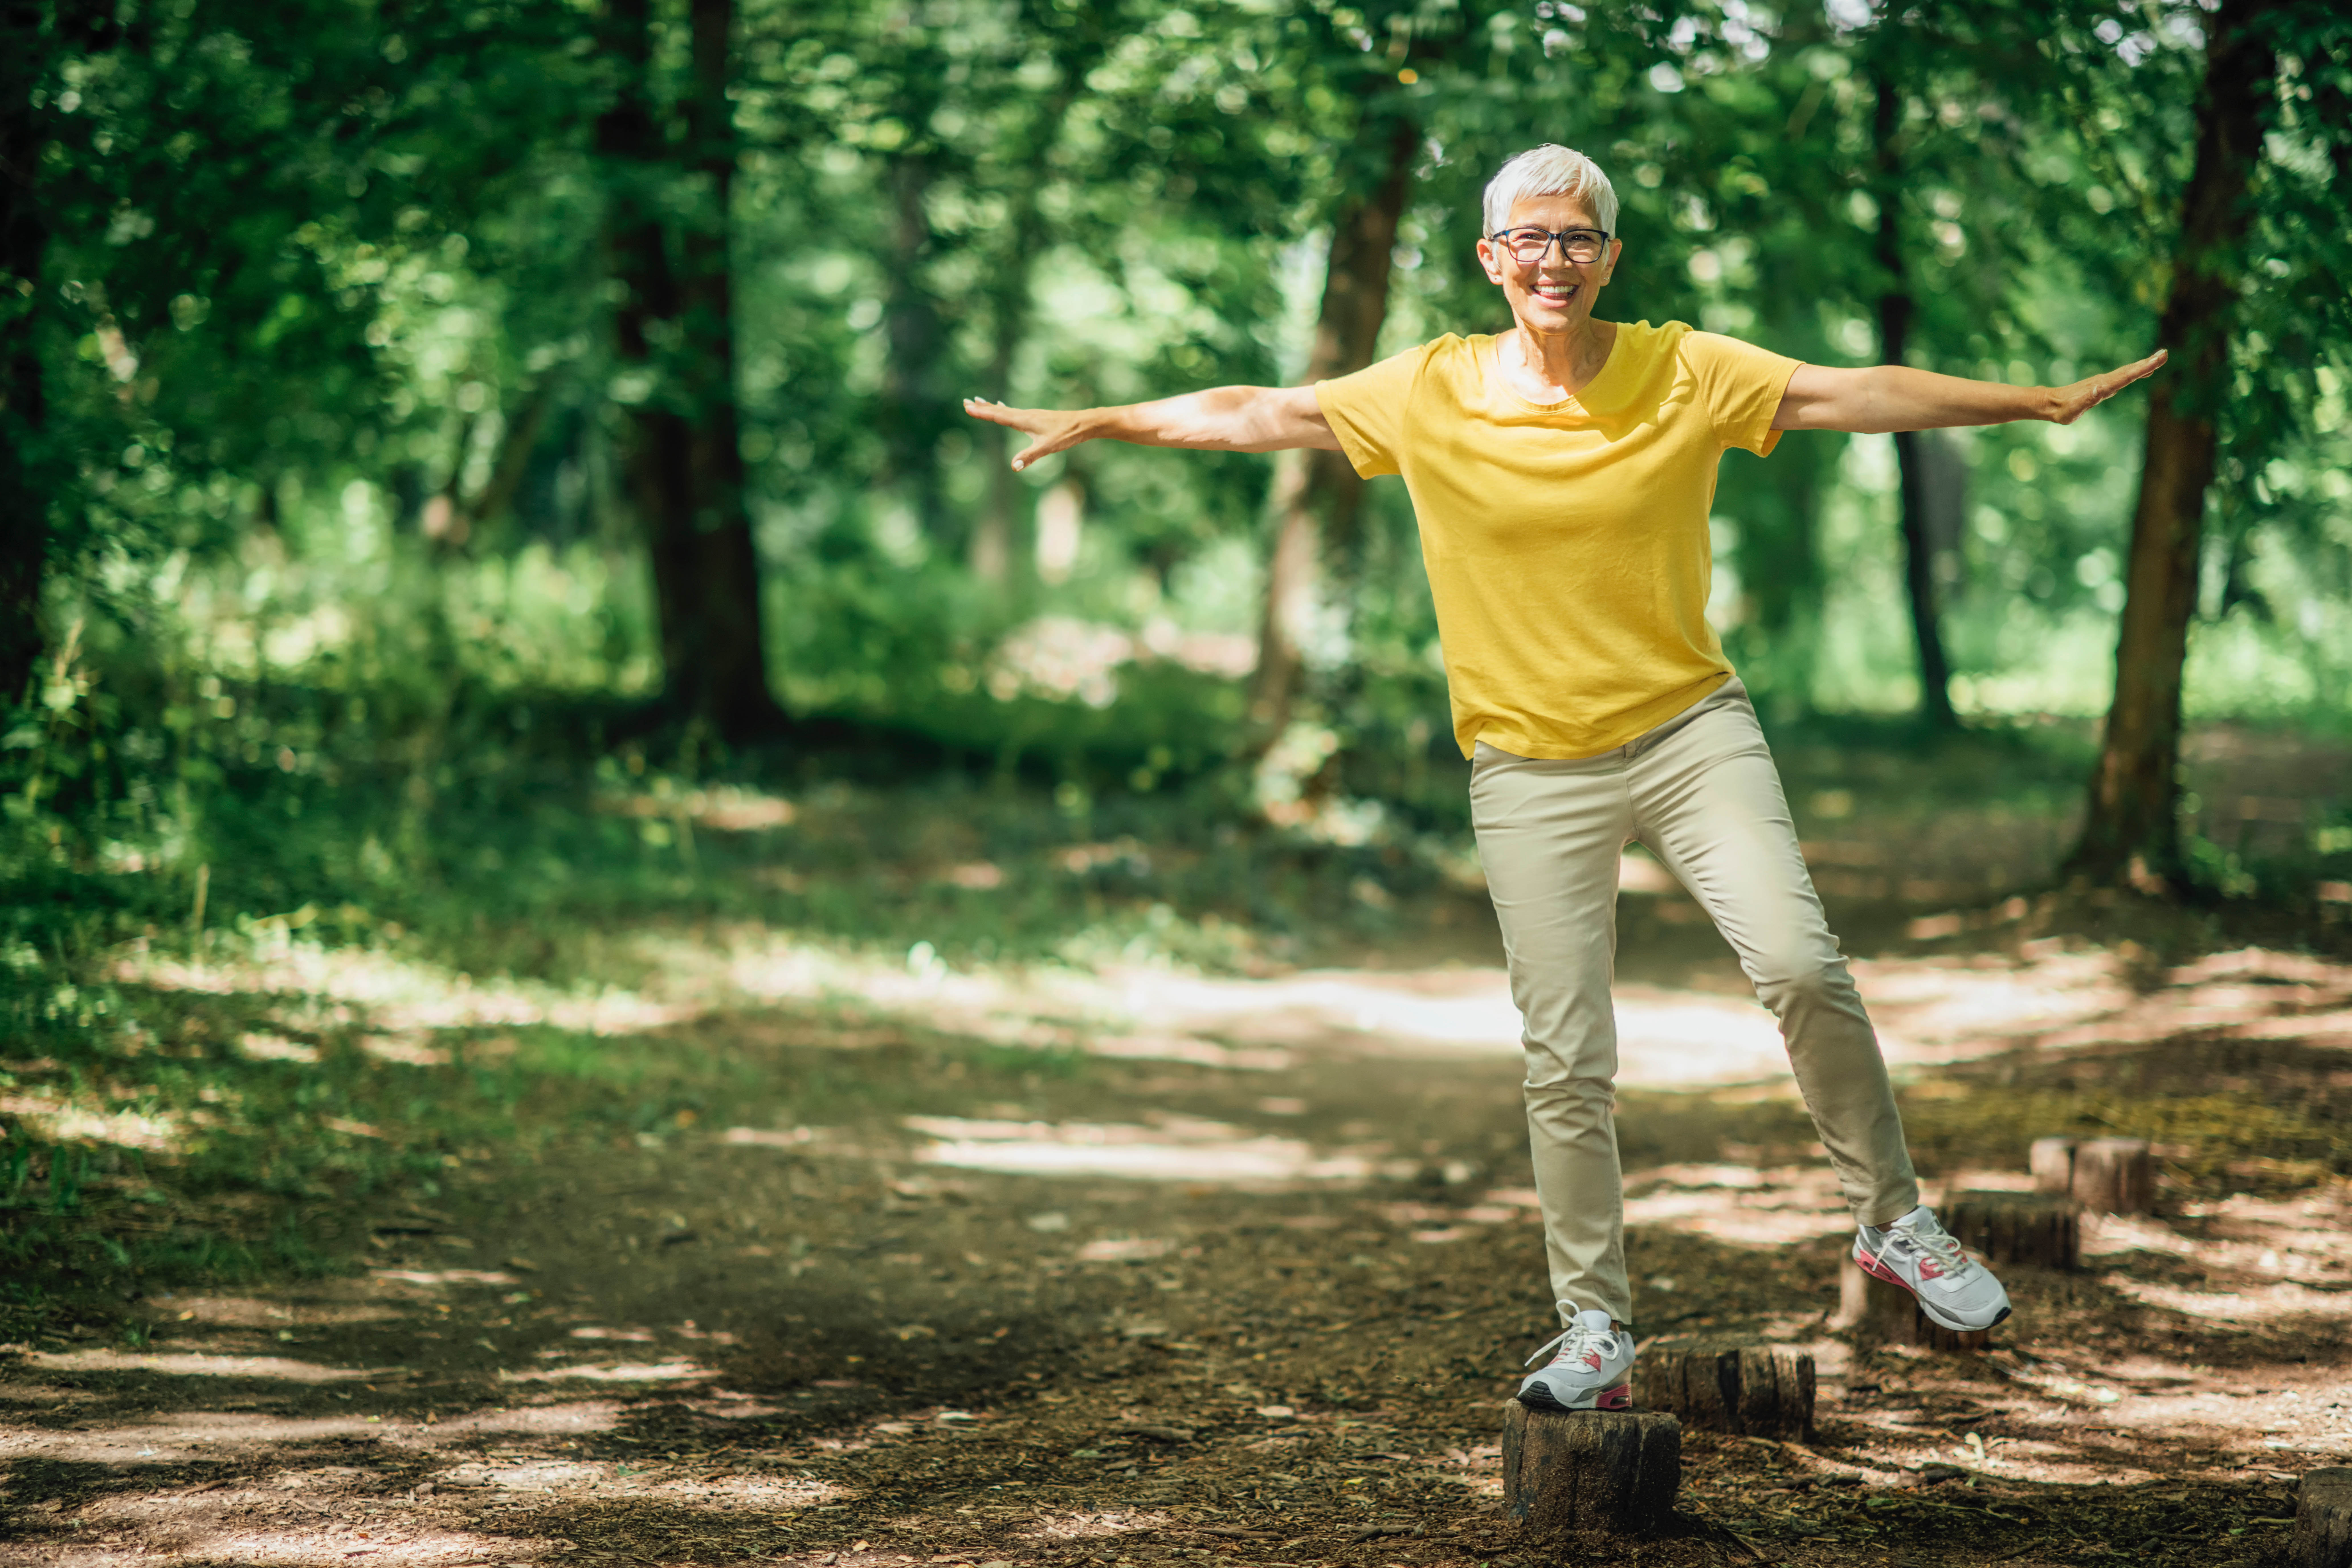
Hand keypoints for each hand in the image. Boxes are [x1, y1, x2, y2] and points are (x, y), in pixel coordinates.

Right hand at [964, 398, 1094, 470]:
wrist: (1082, 423)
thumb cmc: (1066, 434)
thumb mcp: (1047, 447)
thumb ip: (1030, 456)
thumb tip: (1014, 466)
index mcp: (1024, 420)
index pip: (999, 415)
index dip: (983, 412)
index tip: (968, 407)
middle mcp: (1025, 415)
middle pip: (999, 410)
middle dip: (982, 407)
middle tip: (966, 402)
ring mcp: (1030, 415)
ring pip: (1006, 410)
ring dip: (991, 407)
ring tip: (979, 402)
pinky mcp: (1036, 417)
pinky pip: (1014, 412)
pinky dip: (1004, 409)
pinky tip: (1003, 408)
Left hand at [2047, 350, 2166, 424]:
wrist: (2050, 404)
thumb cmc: (2062, 410)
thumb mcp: (2073, 409)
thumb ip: (2086, 400)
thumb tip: (2099, 389)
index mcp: (2101, 387)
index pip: (2125, 377)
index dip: (2141, 369)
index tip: (2155, 361)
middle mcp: (2104, 382)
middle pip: (2129, 371)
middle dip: (2147, 363)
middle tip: (2165, 354)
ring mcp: (2104, 382)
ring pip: (2127, 372)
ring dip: (2144, 365)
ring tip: (2160, 358)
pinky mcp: (2102, 385)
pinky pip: (2122, 377)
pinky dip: (2135, 372)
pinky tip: (2145, 370)